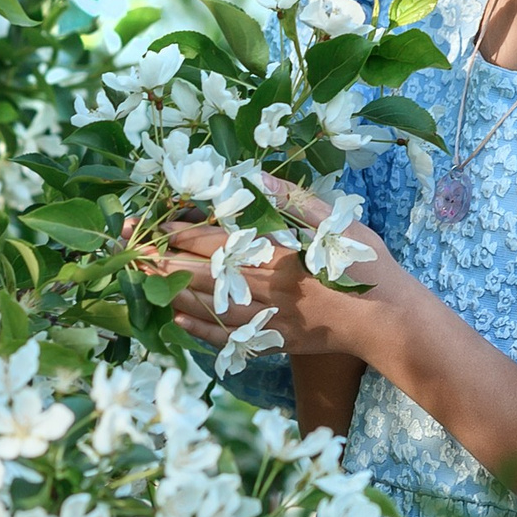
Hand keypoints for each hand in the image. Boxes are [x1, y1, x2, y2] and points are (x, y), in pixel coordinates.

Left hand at [149, 175, 403, 358]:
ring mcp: (262, 318)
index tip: (154, 224)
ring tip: (143, 279)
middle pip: (197, 273)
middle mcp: (260, 287)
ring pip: (203, 305)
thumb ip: (292, 199)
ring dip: (170, 291)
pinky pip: (223, 337)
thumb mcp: (334, 222)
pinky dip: (196, 328)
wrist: (385, 319)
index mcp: (272, 254)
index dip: (178, 233)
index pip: (212, 242)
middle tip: (130, 251)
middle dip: (160, 260)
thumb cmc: (365, 266)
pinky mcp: (270, 341)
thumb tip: (254, 176)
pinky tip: (177, 319)